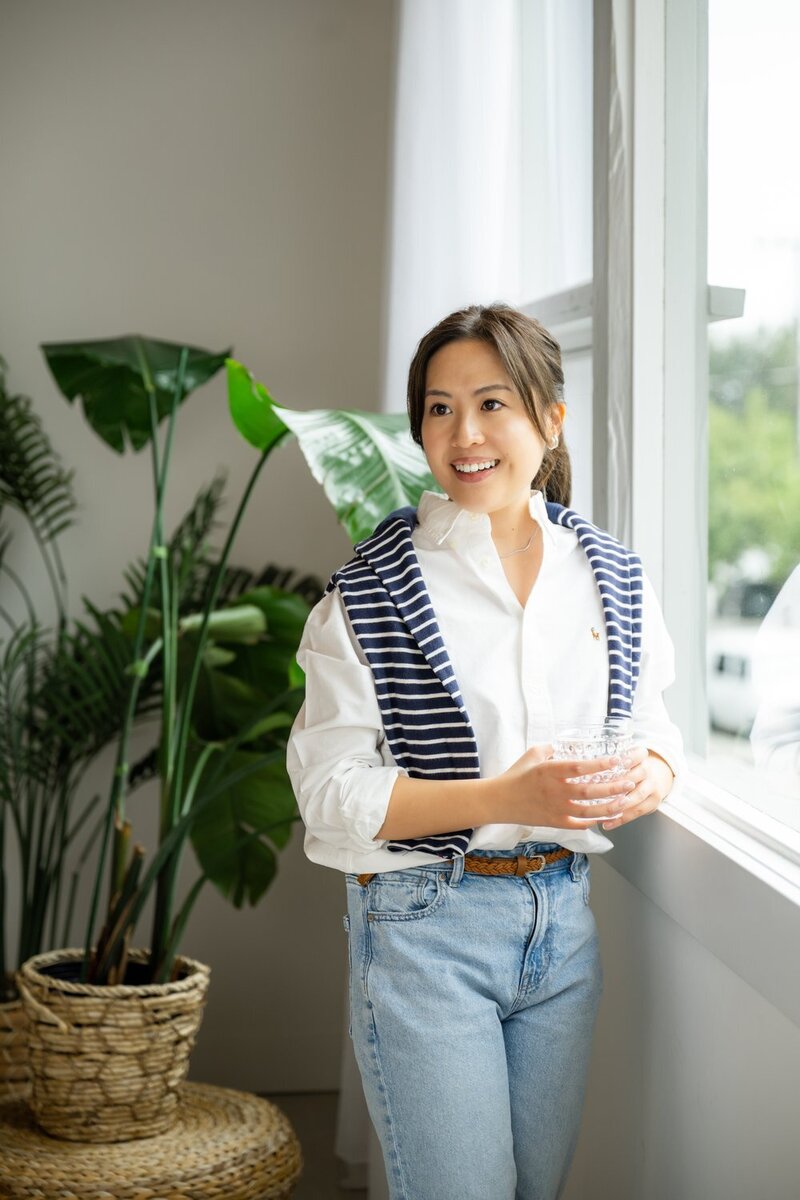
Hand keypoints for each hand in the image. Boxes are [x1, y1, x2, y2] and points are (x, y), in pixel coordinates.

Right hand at [497, 744, 638, 829]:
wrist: (499, 801)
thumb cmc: (515, 776)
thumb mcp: (532, 755)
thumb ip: (550, 748)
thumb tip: (562, 745)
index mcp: (549, 771)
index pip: (579, 767)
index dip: (600, 764)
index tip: (616, 761)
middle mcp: (554, 790)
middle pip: (589, 790)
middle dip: (612, 787)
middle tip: (629, 782)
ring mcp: (555, 808)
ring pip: (588, 810)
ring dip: (608, 807)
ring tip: (624, 802)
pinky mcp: (553, 822)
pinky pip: (577, 824)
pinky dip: (591, 822)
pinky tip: (603, 818)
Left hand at [598, 747, 674, 830]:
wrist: (657, 778)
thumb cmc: (631, 768)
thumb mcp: (626, 759)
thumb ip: (610, 761)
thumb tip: (582, 766)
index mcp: (641, 757)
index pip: (639, 753)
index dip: (629, 758)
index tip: (617, 761)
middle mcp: (648, 770)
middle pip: (638, 774)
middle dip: (621, 782)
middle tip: (602, 788)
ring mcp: (652, 787)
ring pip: (638, 795)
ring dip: (620, 804)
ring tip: (603, 810)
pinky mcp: (652, 803)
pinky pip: (636, 812)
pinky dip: (621, 819)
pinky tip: (606, 824)